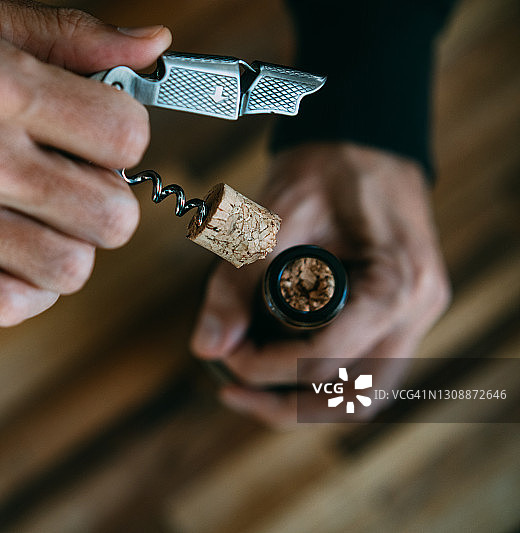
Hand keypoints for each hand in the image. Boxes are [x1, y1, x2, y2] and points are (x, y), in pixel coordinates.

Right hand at [0, 0, 170, 325]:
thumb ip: (68, 32)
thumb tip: (150, 48)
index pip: (124, 136)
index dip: (126, 133)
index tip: (100, 129)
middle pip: (110, 215)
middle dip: (110, 195)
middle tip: (78, 175)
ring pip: (68, 269)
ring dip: (74, 245)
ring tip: (47, 215)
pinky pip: (8, 304)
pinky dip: (31, 287)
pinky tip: (17, 251)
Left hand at [190, 143, 450, 424]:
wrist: (360, 140)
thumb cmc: (323, 169)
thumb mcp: (271, 219)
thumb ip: (237, 283)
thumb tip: (206, 346)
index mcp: (396, 284)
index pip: (325, 361)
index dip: (265, 369)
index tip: (223, 355)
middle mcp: (417, 310)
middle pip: (353, 398)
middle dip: (285, 405)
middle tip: (231, 390)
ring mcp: (415, 317)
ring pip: (362, 395)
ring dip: (304, 402)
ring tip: (250, 387)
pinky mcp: (400, 316)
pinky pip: (364, 371)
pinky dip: (321, 381)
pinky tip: (279, 367)